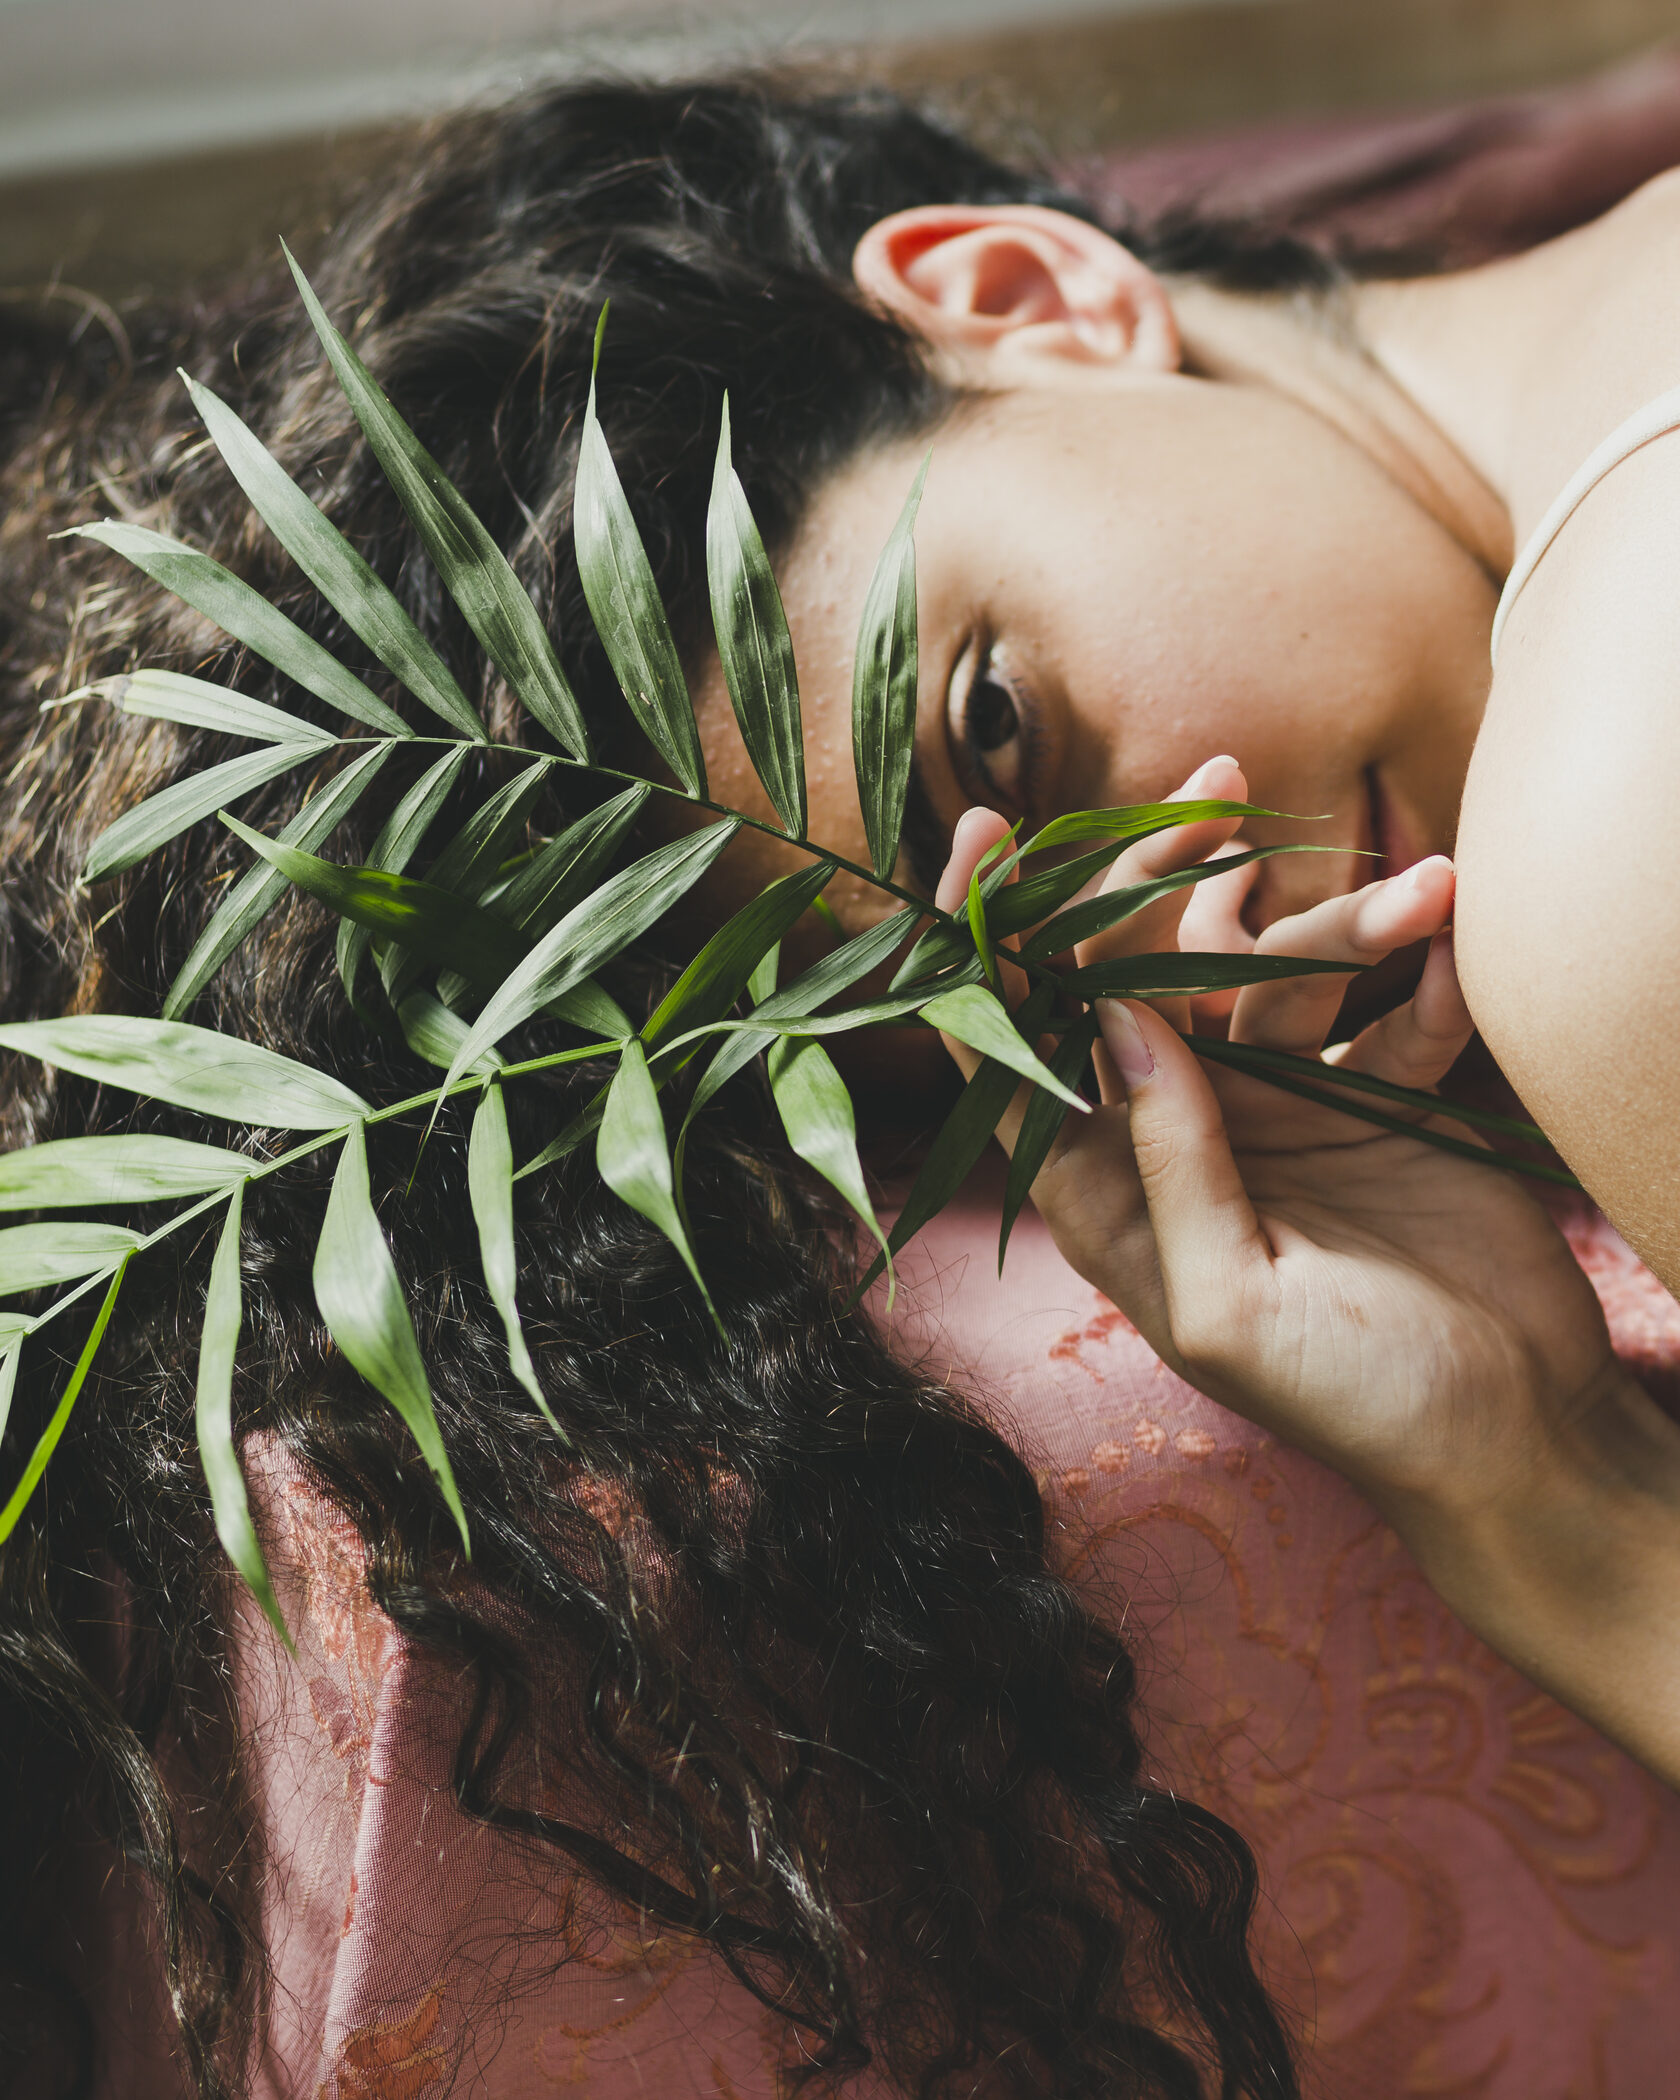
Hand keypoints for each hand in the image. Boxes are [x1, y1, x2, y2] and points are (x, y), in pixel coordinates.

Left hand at [937, 767, 1679, 1782]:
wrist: (1517, 1434)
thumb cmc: (1358, 1404)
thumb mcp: (1235, 1307)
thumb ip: (1168, 1164)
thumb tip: (1108, 1018)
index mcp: (1105, 1190)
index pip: (1016, 1048)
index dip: (987, 943)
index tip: (988, 833)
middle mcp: (1172, 1131)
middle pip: (1138, 975)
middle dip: (1166, 875)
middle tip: (1221, 785)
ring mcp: (1273, 1105)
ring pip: (1271, 973)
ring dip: (1340, 920)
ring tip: (1426, 886)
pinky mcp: (1367, 1096)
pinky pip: (1381, 1002)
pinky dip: (1418, 966)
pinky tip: (1458, 930)